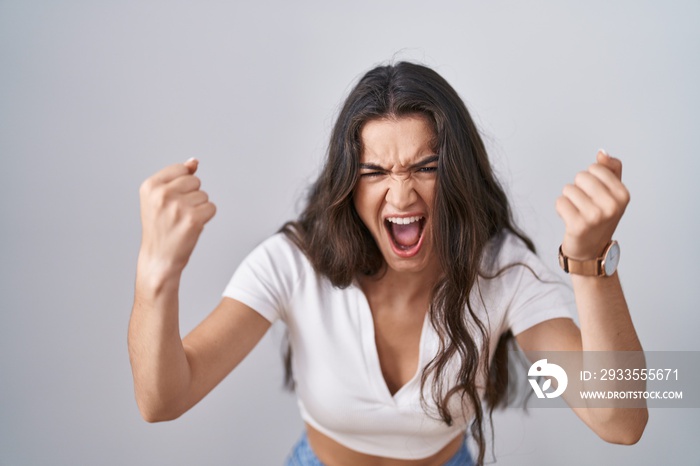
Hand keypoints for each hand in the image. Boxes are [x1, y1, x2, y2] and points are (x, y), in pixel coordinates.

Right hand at [138, 158, 216, 277]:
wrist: (159, 259)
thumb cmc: (160, 228)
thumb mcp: (159, 198)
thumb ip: (177, 177)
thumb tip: (194, 161)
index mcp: (150, 186)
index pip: (181, 169)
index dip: (182, 186)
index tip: (170, 201)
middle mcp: (162, 194)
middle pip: (195, 181)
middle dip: (191, 196)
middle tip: (177, 214)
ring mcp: (177, 207)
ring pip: (204, 195)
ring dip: (198, 208)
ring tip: (182, 221)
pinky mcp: (193, 219)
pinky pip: (211, 208)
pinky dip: (206, 218)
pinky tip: (192, 227)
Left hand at [556, 150, 629, 259]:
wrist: (591, 249)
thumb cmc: (600, 217)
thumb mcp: (612, 193)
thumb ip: (610, 170)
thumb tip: (602, 152)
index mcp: (623, 195)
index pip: (595, 168)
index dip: (590, 179)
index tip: (595, 195)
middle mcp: (612, 206)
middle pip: (581, 176)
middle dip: (578, 188)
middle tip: (585, 205)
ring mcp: (595, 216)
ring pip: (568, 189)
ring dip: (569, 199)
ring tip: (578, 212)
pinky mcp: (578, 225)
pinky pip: (560, 202)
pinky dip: (561, 209)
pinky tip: (570, 219)